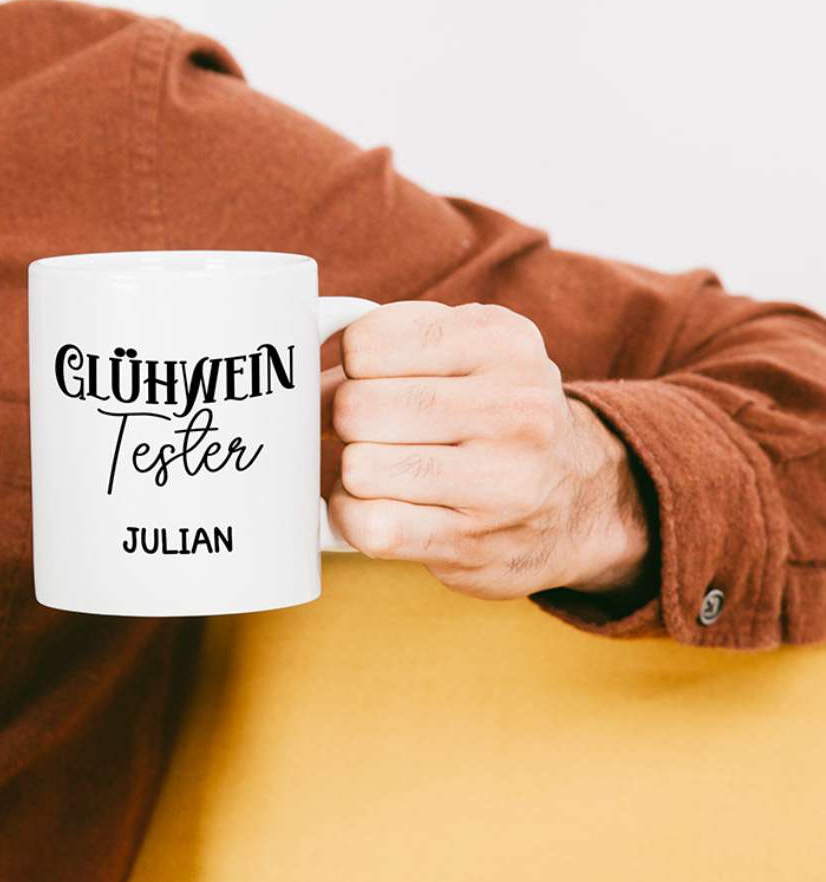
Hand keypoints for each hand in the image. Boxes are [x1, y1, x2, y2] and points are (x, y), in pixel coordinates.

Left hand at [325, 301, 650, 599]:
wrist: (581, 499)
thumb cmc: (497, 412)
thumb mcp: (472, 348)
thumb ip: (395, 338)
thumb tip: (300, 364)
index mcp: (503, 342)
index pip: (367, 344)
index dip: (347, 365)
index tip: (366, 378)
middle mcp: (513, 408)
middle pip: (357, 409)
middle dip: (344, 421)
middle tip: (366, 428)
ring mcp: (499, 482)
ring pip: (358, 468)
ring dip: (349, 472)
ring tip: (377, 466)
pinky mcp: (473, 543)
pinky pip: (370, 526)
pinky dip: (352, 516)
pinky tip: (374, 505)